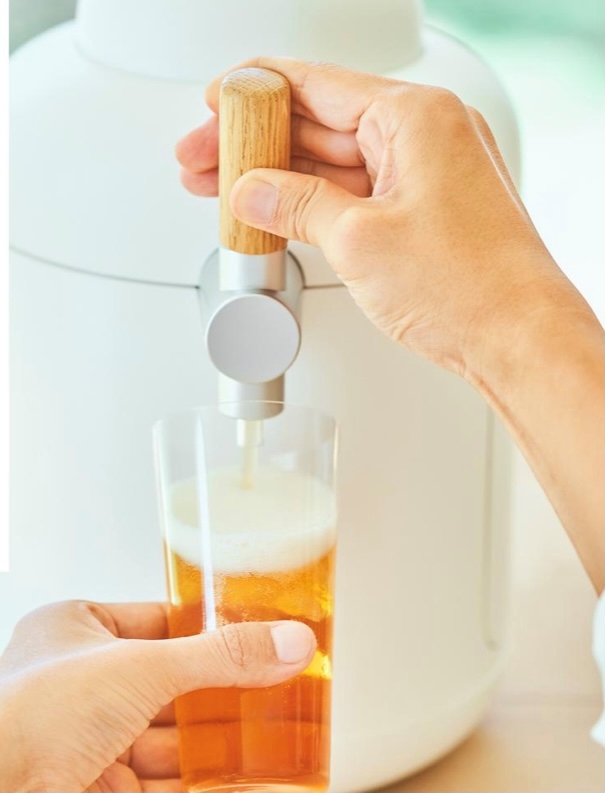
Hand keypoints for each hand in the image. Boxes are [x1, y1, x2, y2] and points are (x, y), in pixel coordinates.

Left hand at [0, 601, 315, 791]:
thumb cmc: (26, 719)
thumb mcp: (140, 667)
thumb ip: (219, 656)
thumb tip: (286, 642)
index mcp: (74, 632)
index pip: (157, 622)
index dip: (206, 630)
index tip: (252, 634)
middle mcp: (77, 686)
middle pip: (170, 685)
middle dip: (221, 694)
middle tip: (273, 686)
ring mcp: (85, 743)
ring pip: (170, 739)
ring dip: (219, 744)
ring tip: (272, 738)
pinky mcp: (97, 789)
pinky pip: (164, 783)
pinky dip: (204, 782)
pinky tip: (244, 780)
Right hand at [177, 58, 603, 590]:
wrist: (517, 340)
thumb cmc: (469, 287)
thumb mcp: (358, 240)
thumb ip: (295, 206)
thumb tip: (250, 191)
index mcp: (415, 118)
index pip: (315, 84)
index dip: (255, 91)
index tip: (215, 104)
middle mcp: (425, 136)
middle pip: (320, 123)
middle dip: (257, 144)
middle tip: (206, 161)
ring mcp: (426, 175)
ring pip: (334, 163)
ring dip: (279, 178)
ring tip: (226, 192)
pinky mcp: (424, 211)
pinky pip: (355, 194)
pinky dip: (314, 204)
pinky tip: (275, 213)